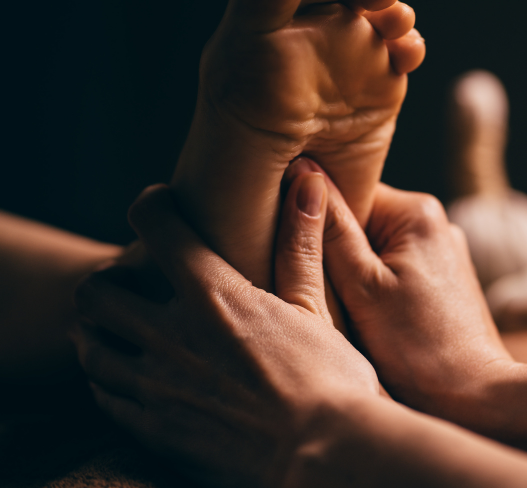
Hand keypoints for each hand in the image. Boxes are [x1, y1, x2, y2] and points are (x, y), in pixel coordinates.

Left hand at [72, 173, 378, 487]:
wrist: (322, 457)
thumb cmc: (329, 380)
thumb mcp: (315, 306)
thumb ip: (299, 241)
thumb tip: (307, 178)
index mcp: (213, 295)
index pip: (156, 225)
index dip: (152, 206)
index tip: (161, 207)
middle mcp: (172, 335)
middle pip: (98, 292)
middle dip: (110, 279)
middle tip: (134, 281)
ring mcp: (157, 386)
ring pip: (89, 345)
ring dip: (99, 330)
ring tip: (126, 328)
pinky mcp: (154, 427)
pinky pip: (104, 395)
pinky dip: (108, 377)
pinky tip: (133, 374)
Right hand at [287, 159, 515, 420]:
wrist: (474, 395)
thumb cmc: (416, 347)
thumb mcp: (361, 286)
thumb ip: (330, 228)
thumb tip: (303, 171)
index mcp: (417, 212)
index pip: (348, 189)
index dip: (315, 214)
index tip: (291, 242)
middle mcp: (436, 222)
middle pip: (363, 218)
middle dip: (335, 245)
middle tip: (317, 283)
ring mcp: (444, 250)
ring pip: (377, 245)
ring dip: (354, 268)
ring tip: (345, 304)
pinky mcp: (444, 278)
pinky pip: (396, 266)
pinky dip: (376, 283)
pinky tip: (369, 313)